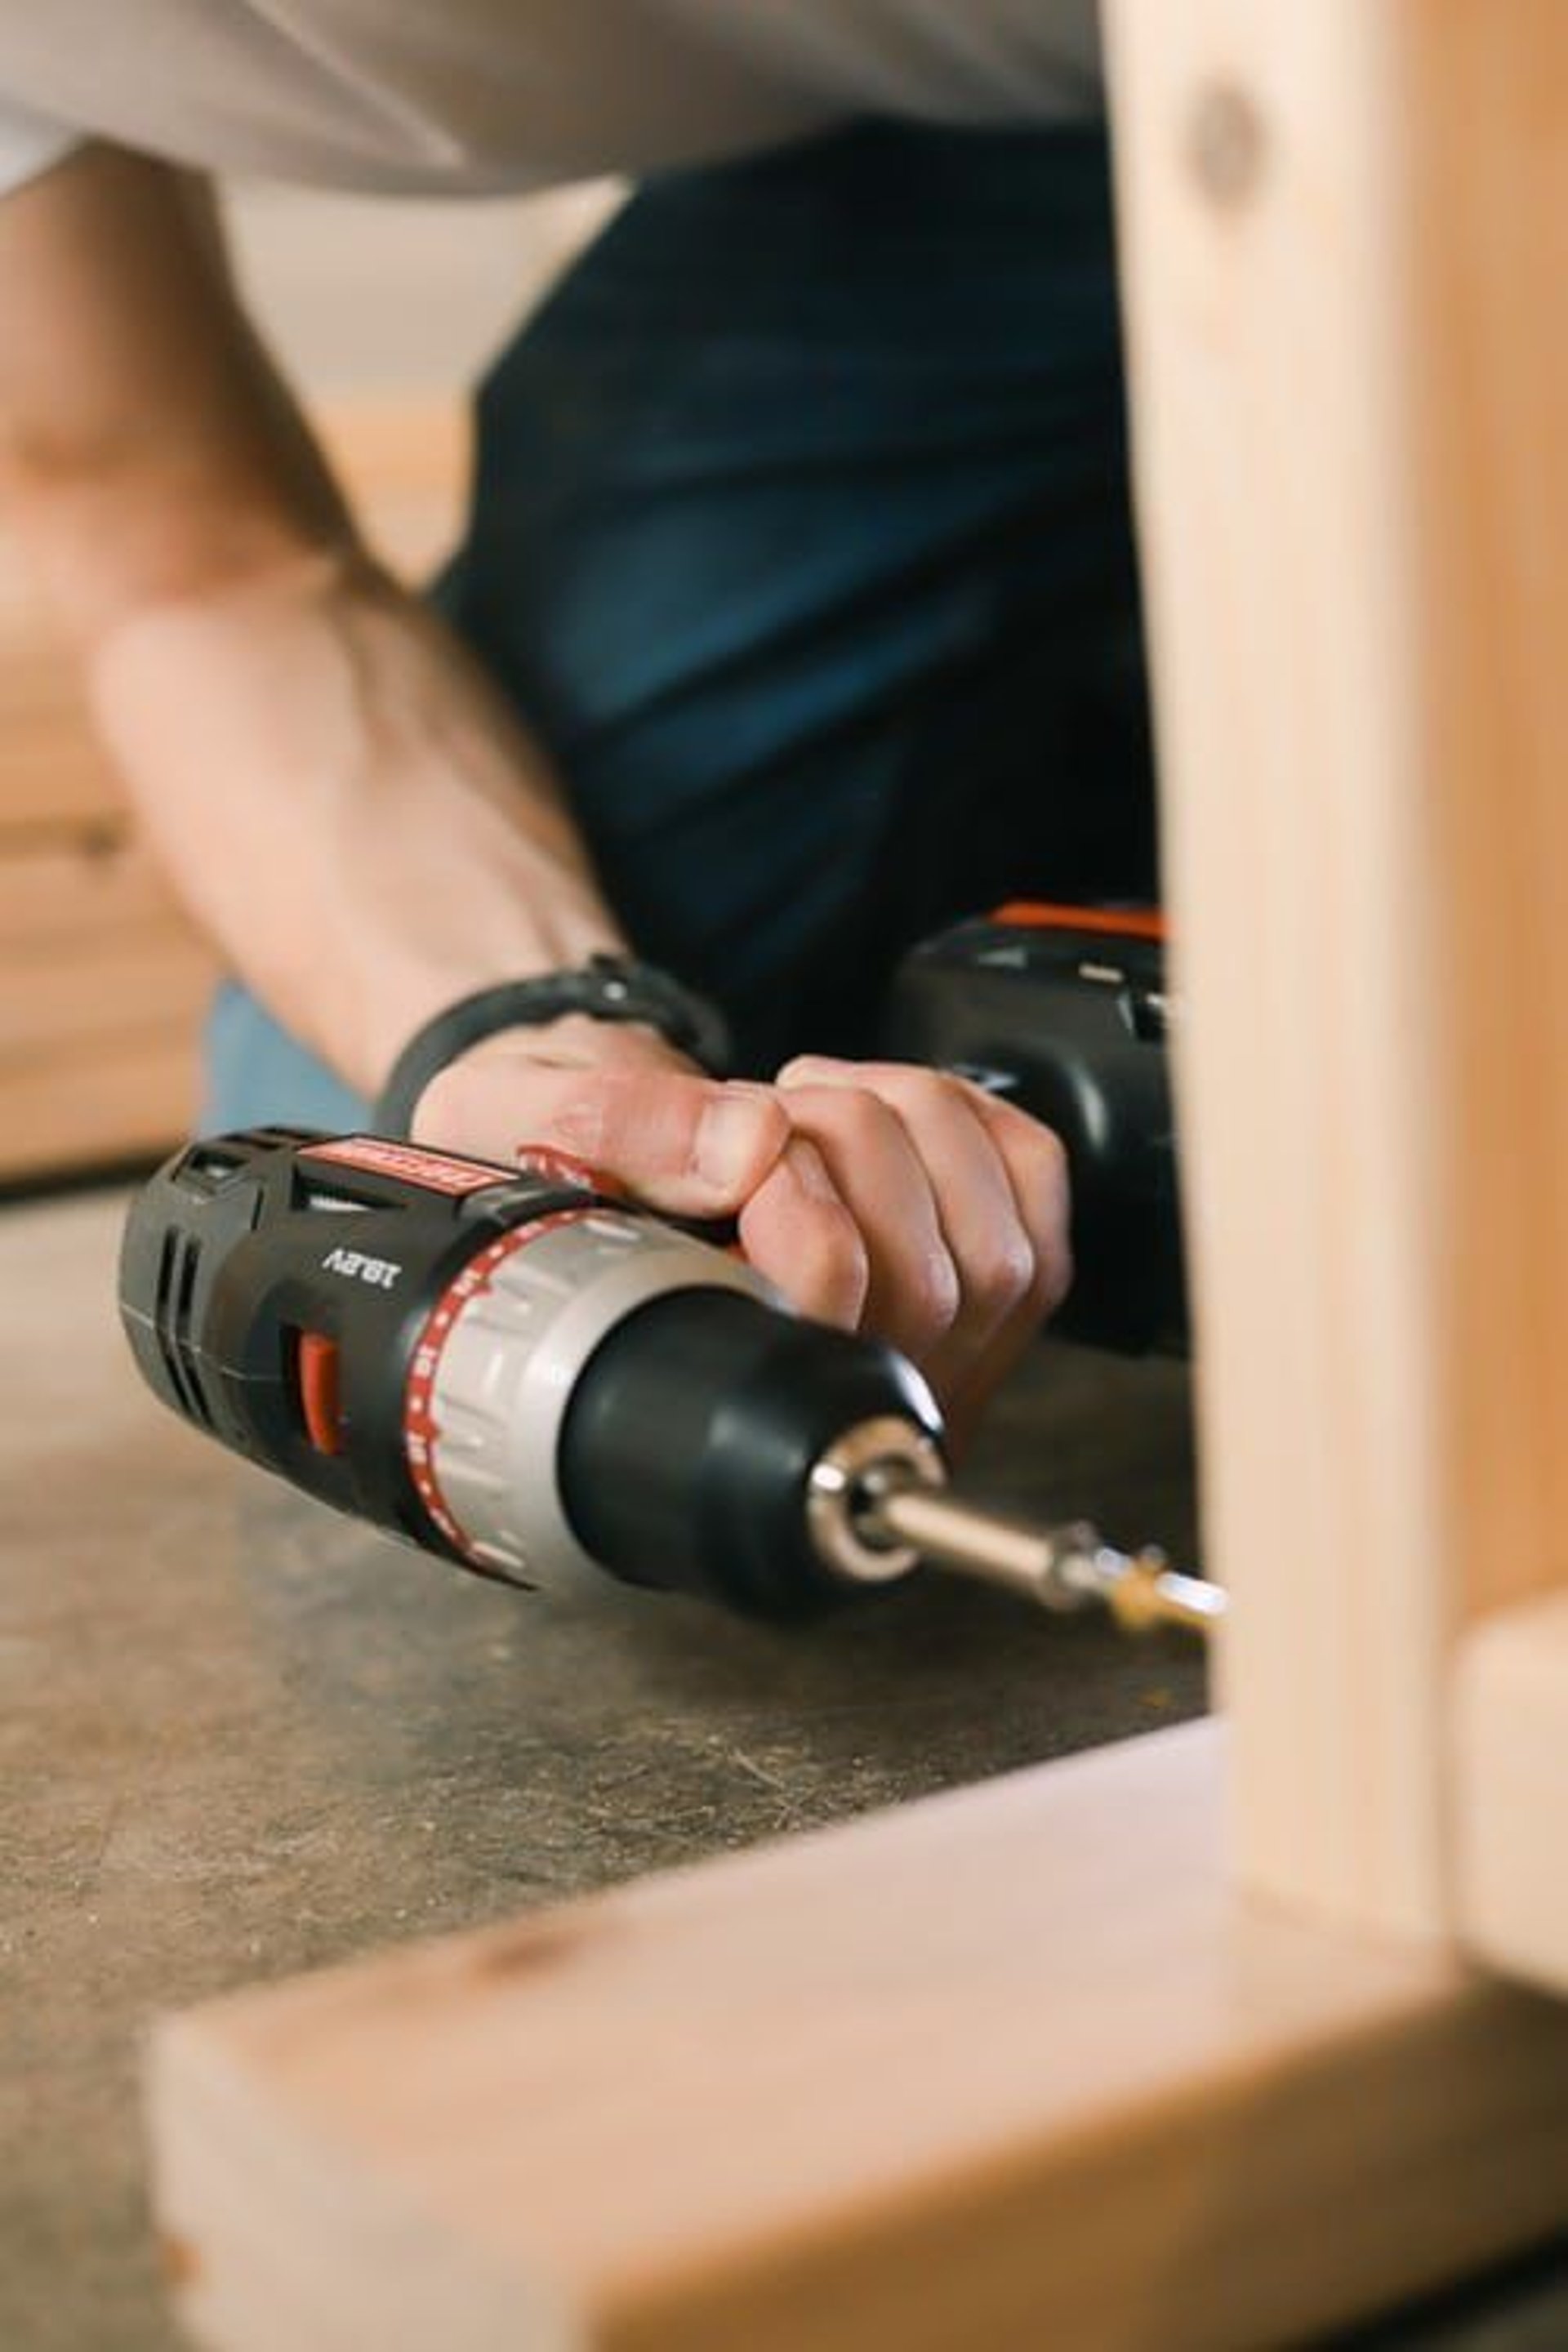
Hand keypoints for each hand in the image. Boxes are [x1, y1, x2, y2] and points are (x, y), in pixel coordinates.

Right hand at [413, 1023, 1070, 1435]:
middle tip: (764, 1110)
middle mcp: (824, 1413)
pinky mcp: (978, 1301)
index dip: (798, 1207)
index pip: (828, 1326)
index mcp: (704, 1397)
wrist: (574, 1145)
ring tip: (811, 1106)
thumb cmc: (538, 1153)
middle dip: (851, 1142)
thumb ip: (613, 1131)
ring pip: (995, 1248)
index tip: (741, 1138)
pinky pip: (1035, 1199)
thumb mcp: (512, 1115)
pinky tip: (892, 1114)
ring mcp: (916, 1372)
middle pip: (929, 1285)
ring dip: (912, 1126)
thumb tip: (756, 1146)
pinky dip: (979, 1124)